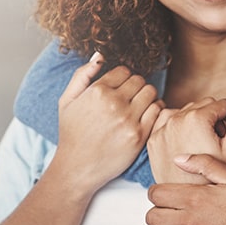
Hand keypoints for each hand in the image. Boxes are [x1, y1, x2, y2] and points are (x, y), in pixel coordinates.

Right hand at [53, 53, 162, 193]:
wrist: (77, 168)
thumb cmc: (72, 133)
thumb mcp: (67, 101)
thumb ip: (82, 75)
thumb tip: (99, 55)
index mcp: (97, 92)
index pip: (124, 71)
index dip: (122, 78)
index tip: (119, 88)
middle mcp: (114, 103)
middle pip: (139, 80)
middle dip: (135, 87)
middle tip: (129, 98)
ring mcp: (128, 120)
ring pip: (151, 92)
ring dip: (147, 97)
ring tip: (138, 105)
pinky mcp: (139, 135)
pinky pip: (158, 110)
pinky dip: (155, 109)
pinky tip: (146, 115)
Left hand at [147, 91, 225, 183]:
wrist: (188, 201)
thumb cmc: (213, 178)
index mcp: (197, 117)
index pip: (223, 104)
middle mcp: (177, 118)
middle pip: (204, 105)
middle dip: (215, 118)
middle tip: (220, 140)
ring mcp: (162, 128)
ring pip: (187, 111)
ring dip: (198, 121)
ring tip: (204, 143)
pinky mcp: (153, 139)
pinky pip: (169, 121)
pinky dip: (179, 126)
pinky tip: (187, 144)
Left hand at [147, 155, 225, 224]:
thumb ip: (205, 164)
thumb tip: (179, 158)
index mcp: (197, 200)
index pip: (156, 194)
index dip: (159, 190)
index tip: (167, 191)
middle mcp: (190, 224)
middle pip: (152, 216)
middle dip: (159, 209)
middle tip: (172, 207)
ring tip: (177, 224)